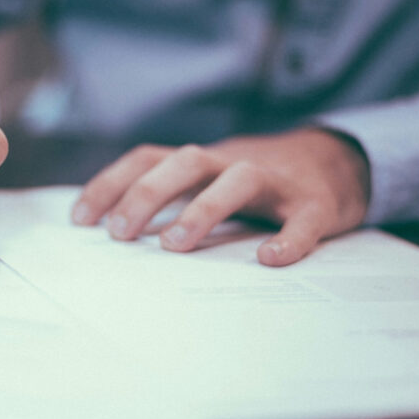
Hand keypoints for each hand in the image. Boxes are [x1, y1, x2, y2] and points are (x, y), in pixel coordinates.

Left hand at [71, 128, 370, 265]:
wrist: (337, 162)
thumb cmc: (257, 183)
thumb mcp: (209, 181)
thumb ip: (171, 198)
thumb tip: (113, 234)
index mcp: (203, 161)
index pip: (148, 158)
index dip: (112, 183)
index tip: (80, 219)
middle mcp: (233, 162)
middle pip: (186, 162)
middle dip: (148, 194)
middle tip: (119, 234)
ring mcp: (276, 181)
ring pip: (238, 180)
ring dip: (203, 209)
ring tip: (174, 246)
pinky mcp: (315, 204)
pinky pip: (302, 219)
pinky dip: (288, 238)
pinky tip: (270, 259)